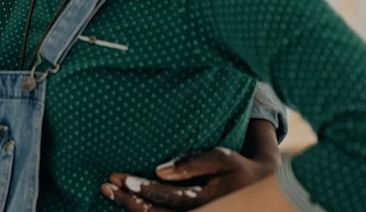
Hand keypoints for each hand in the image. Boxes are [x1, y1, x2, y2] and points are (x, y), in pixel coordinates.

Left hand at [100, 146, 278, 210]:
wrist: (260, 189)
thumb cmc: (238, 168)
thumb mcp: (222, 159)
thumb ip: (193, 163)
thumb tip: (160, 170)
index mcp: (204, 202)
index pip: (165, 197)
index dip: (141, 188)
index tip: (119, 178)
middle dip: (128, 200)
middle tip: (106, 185)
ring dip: (131, 206)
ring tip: (109, 192)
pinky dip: (144, 211)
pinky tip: (127, 201)